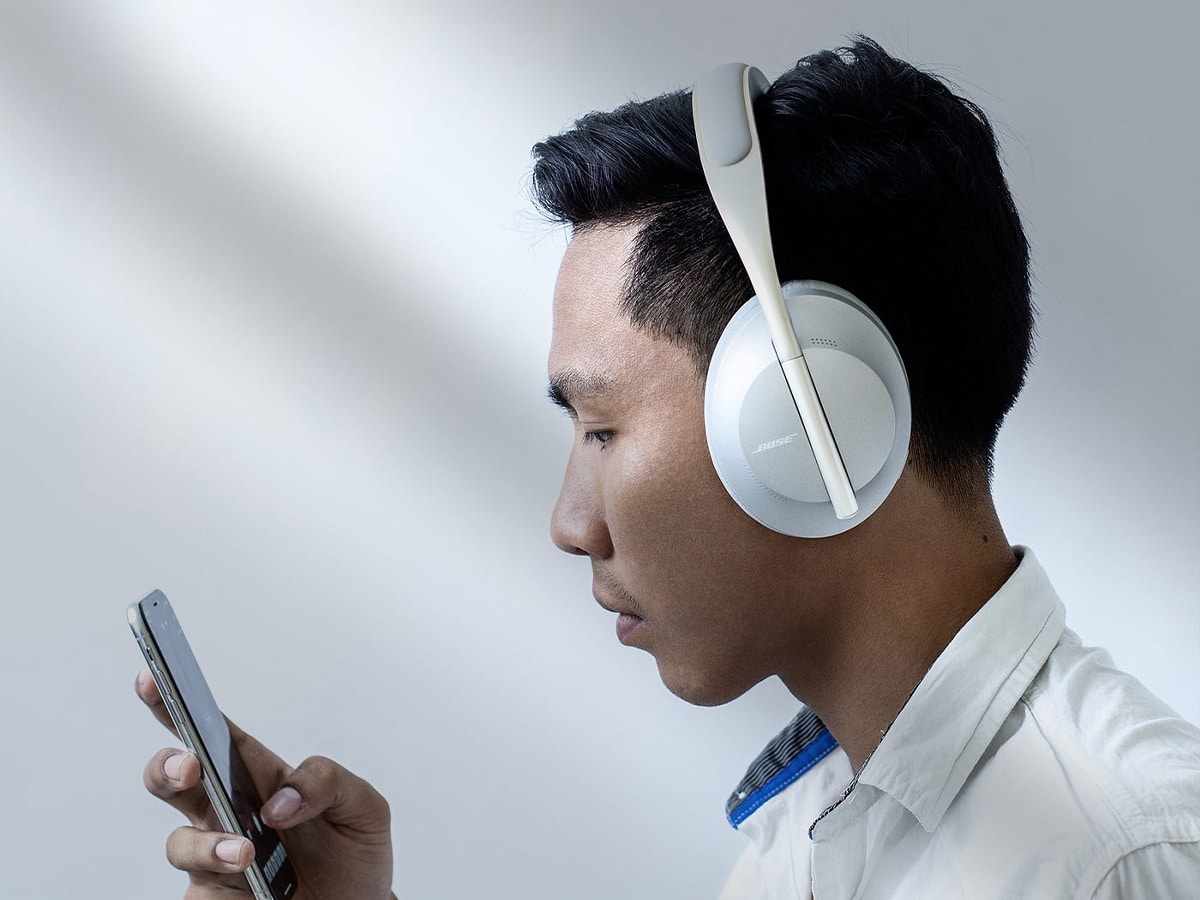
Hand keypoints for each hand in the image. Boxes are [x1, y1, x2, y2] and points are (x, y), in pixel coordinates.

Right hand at [136, 669, 395, 899]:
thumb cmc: (354, 852)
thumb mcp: (363, 806)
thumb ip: (328, 783)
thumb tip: (277, 803)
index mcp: (258, 776)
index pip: (212, 732)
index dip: (177, 702)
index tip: (155, 676)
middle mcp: (226, 813)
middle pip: (173, 779)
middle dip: (169, 768)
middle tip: (191, 767)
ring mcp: (215, 858)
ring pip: (180, 843)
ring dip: (207, 845)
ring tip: (245, 852)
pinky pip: (196, 895)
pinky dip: (216, 885)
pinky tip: (247, 890)